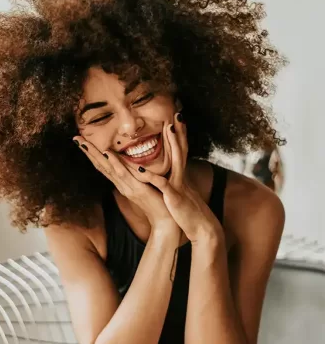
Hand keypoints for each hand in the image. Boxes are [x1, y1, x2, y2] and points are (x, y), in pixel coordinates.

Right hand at [72, 133, 179, 232]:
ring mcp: (128, 187)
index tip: (83, 141)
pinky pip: (124, 174)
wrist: (165, 221)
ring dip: (95, 155)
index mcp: (122, 183)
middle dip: (88, 152)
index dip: (93, 154)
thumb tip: (131, 163)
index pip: (104, 166)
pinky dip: (115, 163)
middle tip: (75, 138)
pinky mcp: (137, 189)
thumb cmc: (157, 202)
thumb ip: (136, 175)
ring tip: (84, 143)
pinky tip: (108, 154)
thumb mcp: (144, 185)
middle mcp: (121, 185)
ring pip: (108, 168)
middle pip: (101, 166)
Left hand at [134, 113, 223, 244]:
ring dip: (173, 144)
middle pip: (182, 150)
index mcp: (180, 176)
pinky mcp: (174, 196)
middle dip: (180, 132)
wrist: (201, 229)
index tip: (176, 120)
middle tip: (178, 114)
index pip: (180, 152)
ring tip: (169, 128)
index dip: (179, 136)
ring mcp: (179, 185)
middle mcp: (181, 177)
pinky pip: (162, 184)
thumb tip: (169, 177)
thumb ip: (175, 184)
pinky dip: (151, 176)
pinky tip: (141, 168)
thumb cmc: (188, 213)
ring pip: (176, 160)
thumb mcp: (180, 195)